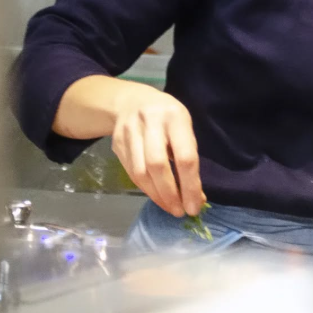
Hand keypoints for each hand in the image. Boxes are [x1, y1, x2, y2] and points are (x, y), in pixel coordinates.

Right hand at [110, 83, 204, 217]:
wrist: (131, 100)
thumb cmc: (167, 116)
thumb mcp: (184, 125)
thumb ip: (188, 154)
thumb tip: (196, 195)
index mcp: (175, 117)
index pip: (184, 156)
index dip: (190, 185)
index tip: (195, 205)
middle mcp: (151, 123)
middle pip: (158, 166)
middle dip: (170, 194)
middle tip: (180, 211)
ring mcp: (130, 132)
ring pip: (141, 172)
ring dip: (157, 196)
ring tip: (170, 208)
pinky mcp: (116, 143)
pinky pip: (131, 173)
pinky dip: (146, 189)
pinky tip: (156, 196)